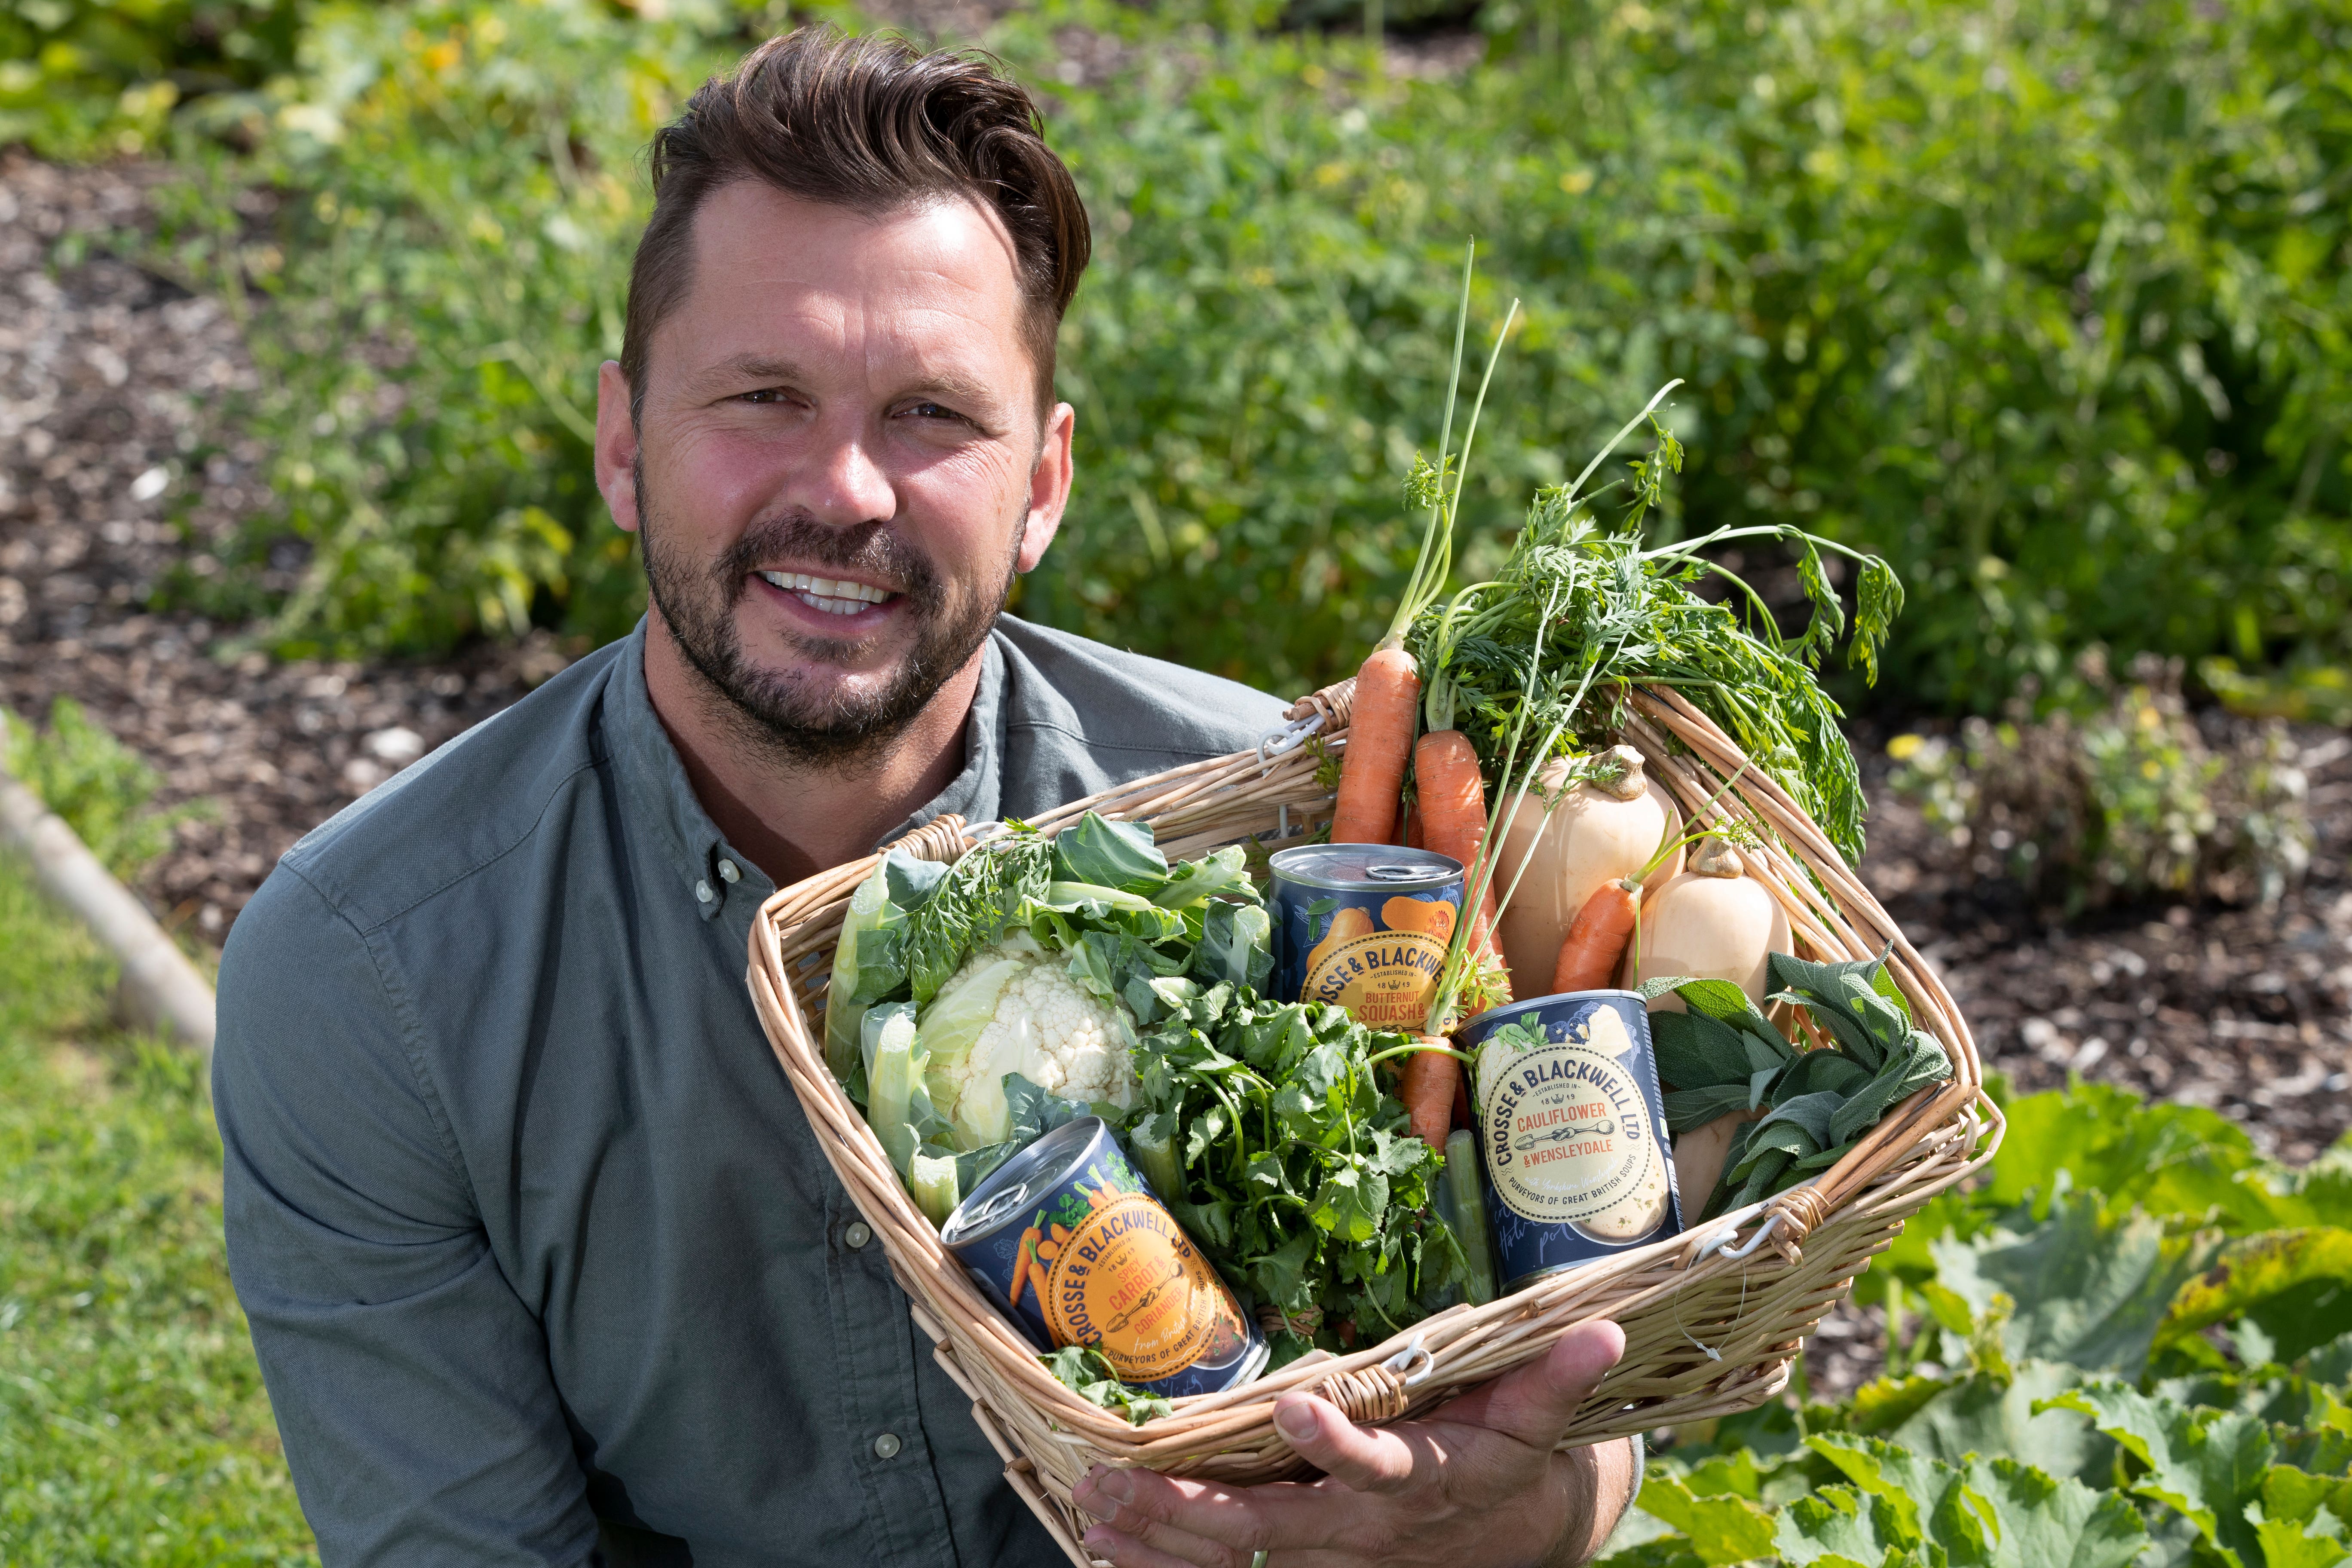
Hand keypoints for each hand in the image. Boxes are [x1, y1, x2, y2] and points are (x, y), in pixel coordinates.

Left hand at [1072, 1319, 1636, 1567]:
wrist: (1518, 1540)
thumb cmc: (1509, 1459)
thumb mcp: (1537, 1419)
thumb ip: (1555, 1375)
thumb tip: (1600, 1328)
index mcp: (1415, 1479)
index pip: (1370, 1463)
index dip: (1334, 1442)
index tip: (1294, 1407)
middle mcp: (1360, 1528)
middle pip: (1266, 1529)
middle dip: (1186, 1509)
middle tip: (1115, 1483)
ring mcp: (1327, 1557)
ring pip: (1232, 1558)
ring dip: (1157, 1541)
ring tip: (1090, 1514)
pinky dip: (1166, 1566)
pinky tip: (1105, 1548)